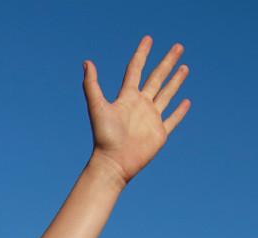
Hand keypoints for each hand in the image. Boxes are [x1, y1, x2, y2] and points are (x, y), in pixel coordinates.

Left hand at [82, 36, 190, 186]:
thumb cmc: (104, 137)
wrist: (113, 163)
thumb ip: (91, 85)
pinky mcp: (159, 133)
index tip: (148, 39)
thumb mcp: (97, 107)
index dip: (142, 54)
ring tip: (184, 67)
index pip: (136, 69)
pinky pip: (172, 119)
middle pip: (157, 78)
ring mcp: (151, 118)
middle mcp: (140, 105)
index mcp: (127, 97)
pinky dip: (180, 111)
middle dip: (167, 62)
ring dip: (176, 81)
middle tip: (179, 47)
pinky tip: (186, 101)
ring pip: (167, 95)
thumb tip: (87, 62)